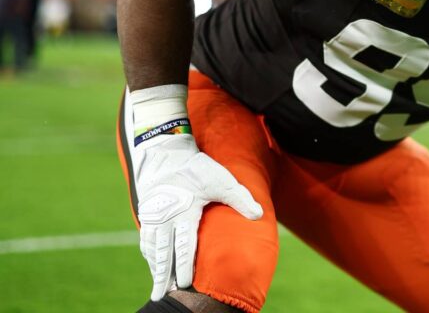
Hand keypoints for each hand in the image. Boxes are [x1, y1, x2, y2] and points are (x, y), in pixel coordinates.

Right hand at [135, 135, 262, 300]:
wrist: (164, 154)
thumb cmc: (197, 169)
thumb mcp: (222, 180)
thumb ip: (240, 199)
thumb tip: (258, 215)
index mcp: (183, 212)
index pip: (184, 245)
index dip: (184, 265)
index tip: (184, 283)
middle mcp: (164, 218)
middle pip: (164, 253)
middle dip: (164, 276)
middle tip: (163, 295)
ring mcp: (153, 217)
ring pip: (153, 249)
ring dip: (155, 268)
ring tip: (158, 286)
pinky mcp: (147, 214)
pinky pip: (147, 239)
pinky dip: (150, 254)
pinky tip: (154, 264)